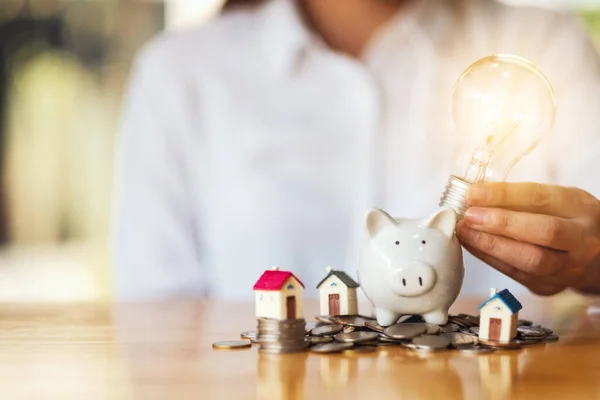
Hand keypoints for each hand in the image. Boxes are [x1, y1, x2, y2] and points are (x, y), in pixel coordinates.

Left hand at [455, 182, 599, 295]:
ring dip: (491, 245)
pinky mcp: (550, 287)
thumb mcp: (552, 200)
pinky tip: (472, 246)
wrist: (592, 258)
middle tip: (469, 216)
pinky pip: (517, 275)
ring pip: (531, 260)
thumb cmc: (563, 220)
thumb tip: (474, 195)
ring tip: (464, 232)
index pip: (541, 198)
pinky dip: (491, 259)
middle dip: (501, 223)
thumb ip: (518, 197)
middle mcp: (580, 239)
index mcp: (579, 207)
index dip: (504, 195)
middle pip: (544, 231)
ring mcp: (568, 267)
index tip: (473, 193)